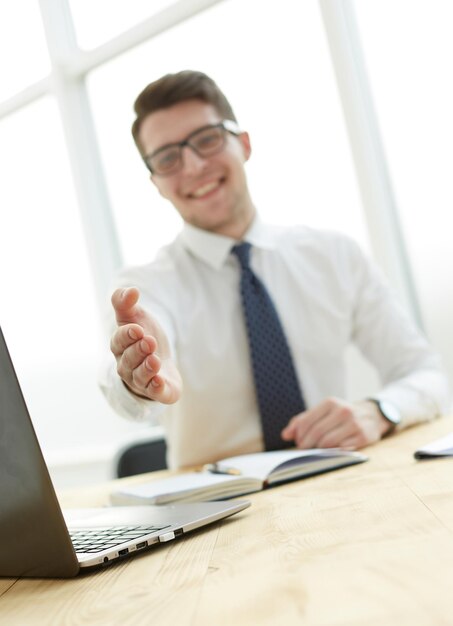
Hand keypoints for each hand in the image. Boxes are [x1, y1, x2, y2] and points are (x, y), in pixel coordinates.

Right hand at [110, 286, 181, 403]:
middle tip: (149, 341)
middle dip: (138, 351)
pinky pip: (154, 392)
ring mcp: (141, 380)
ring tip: (154, 360)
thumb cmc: (142, 337)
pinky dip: (156, 388)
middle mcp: (127, 366)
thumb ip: (126, 303)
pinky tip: (159, 381)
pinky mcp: (157, 390)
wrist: (159, 362)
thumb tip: (131, 290)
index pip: (119, 342)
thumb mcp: (135, 317)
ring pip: (140, 377)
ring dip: (147, 369)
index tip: (137, 329)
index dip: (126, 336)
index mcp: (120, 347)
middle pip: (129, 360)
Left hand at [281, 397, 390, 449]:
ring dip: (319, 450)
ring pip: (328, 443)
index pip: (307, 422)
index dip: (299, 435)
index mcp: (330, 403)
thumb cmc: (339, 416)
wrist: (371, 415)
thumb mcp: (322, 412)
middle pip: (316, 433)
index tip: (298, 442)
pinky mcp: (365, 436)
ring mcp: (355, 424)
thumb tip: (285, 435)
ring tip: (318, 450)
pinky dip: (334, 453)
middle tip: (305, 450)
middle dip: (307, 445)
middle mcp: (344, 411)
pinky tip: (333, 451)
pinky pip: (342, 450)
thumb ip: (302, 421)